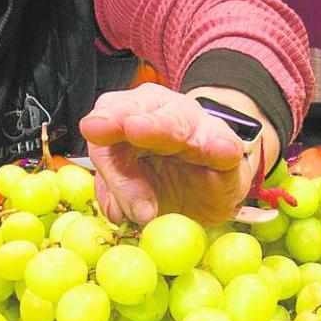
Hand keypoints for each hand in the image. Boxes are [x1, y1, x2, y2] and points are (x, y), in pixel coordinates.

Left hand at [79, 83, 254, 226]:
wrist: (209, 190)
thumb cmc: (162, 181)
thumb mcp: (132, 189)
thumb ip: (120, 193)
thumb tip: (120, 210)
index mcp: (130, 117)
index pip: (110, 117)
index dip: (104, 125)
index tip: (93, 129)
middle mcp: (161, 113)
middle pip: (142, 110)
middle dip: (131, 118)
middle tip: (128, 128)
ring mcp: (196, 127)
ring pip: (179, 122)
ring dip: (164, 127)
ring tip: (147, 130)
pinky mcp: (226, 149)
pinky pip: (224, 145)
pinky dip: (221, 147)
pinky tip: (221, 150)